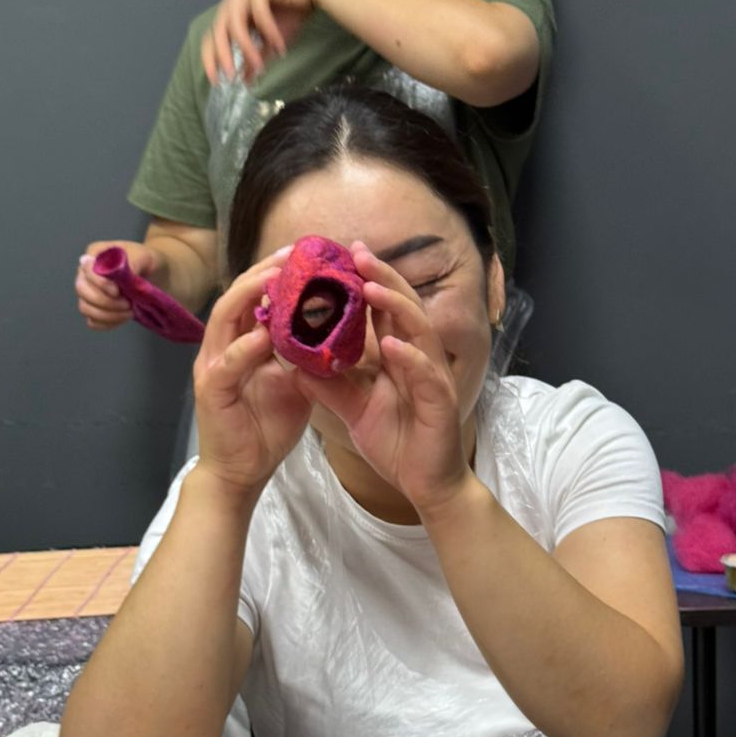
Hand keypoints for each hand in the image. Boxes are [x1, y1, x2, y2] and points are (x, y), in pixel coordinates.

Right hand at [75, 241, 161, 331]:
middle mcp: (86, 274)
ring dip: (107, 315)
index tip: (117, 291)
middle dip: (104, 302)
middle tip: (127, 304)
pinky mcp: (97, 309)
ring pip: (85, 308)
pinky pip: (93, 322)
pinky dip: (107, 324)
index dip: (99, 283)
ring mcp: (89, 292)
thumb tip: (120, 273)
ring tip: (129, 312)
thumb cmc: (146, 261)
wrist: (155, 274)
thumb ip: (131, 263)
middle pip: (81, 290)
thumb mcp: (143, 256)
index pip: (86, 269)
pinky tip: (122, 318)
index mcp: (95, 255)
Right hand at [193, 248, 312, 493]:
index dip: (276, 272)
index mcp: (240, 342)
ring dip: (251, 294)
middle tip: (293, 253)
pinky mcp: (212, 391)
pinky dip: (246, 347)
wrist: (243, 472)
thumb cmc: (266, 427)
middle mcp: (222, 347)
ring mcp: (212, 366)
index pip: (255, 296)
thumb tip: (333, 329)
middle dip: (264, 271)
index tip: (306, 253)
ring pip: (226, 317)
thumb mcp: (294, 383)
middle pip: (237, 295)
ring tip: (277, 277)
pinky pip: (228, 363)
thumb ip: (304, 355)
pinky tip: (266, 333)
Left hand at [201, 0, 317, 84]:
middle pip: (218, 30)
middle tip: (231, 77)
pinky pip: (258, 12)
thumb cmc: (293, 12)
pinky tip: (280, 46)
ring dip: (246, 47)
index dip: (210, 59)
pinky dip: (268, 31)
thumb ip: (255, 57)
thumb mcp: (271, 42)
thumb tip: (245, 80)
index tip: (217, 81)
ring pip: (235, 22)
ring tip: (259, 65)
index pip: (212, 36)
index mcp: (231, 9)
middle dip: (223, 56)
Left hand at [302, 247, 469, 512]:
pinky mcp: (441, 401)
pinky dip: (410, 357)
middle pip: (403, 307)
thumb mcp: (353, 409)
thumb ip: (328, 385)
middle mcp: (419, 357)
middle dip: (382, 277)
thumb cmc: (397, 443)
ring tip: (370, 286)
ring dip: (395, 306)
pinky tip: (392, 345)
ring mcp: (432, 377)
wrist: (423, 484)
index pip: (383, 310)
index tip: (344, 256)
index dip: (366, 281)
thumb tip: (294, 363)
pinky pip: (426, 374)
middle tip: (358, 252)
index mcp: (399, 356)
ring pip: (419, 330)